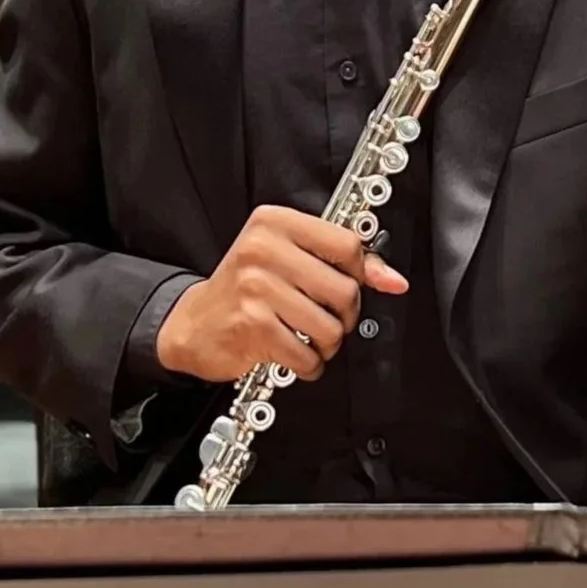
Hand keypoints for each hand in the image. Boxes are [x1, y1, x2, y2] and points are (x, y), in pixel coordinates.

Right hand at [155, 204, 407, 384]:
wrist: (193, 324)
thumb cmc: (243, 288)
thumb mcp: (287, 258)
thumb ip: (339, 262)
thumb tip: (392, 280)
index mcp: (275, 223)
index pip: (345, 243)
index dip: (363, 271)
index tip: (363, 284)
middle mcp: (263, 249)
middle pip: (344, 290)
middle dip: (345, 316)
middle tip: (328, 317)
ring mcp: (256, 287)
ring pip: (329, 327)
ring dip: (327, 344)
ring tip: (309, 337)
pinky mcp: (253, 325)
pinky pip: (306, 355)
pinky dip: (308, 365)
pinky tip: (295, 355)